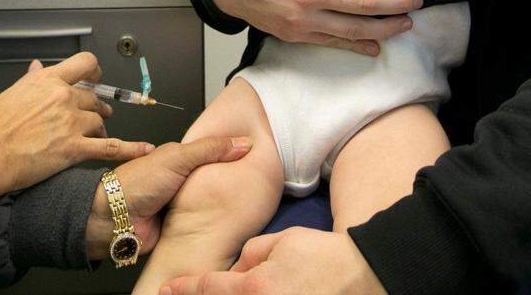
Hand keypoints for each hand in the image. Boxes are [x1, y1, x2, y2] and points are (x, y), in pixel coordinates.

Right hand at [0, 53, 152, 205]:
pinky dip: (130, 149)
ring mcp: (71, 122)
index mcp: (48, 81)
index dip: (95, 71)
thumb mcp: (11, 93)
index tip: (96, 77)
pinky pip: (110, 147)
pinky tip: (144, 150)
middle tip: (97, 113)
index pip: (85, 64)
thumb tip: (38, 66)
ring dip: (99, 127)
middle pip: (93, 96)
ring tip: (96, 134)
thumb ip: (31, 80)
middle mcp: (63, 97)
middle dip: (96, 105)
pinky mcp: (74, 148)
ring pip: (99, 120)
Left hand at [85, 136, 253, 259]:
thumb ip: (209, 149)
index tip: (255, 153)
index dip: (231, 152)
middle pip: (213, 177)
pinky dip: (213, 221)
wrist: (115, 221)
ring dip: (221, 202)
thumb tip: (242, 142)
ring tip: (248, 200)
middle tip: (257, 180)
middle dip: (229, 180)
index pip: (211, 152)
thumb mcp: (177, 158)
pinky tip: (229, 219)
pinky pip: (203, 221)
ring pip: (210, 200)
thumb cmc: (135, 184)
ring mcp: (181, 203)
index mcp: (178, 158)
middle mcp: (181, 179)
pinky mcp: (181, 225)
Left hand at [159, 227, 387, 294]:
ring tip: (213, 292)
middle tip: (177, 293)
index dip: (183, 288)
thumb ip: (251, 253)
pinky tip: (253, 294)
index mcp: (254, 287)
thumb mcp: (282, 242)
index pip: (208, 288)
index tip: (166, 289)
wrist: (363, 275)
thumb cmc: (323, 256)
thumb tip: (236, 270)